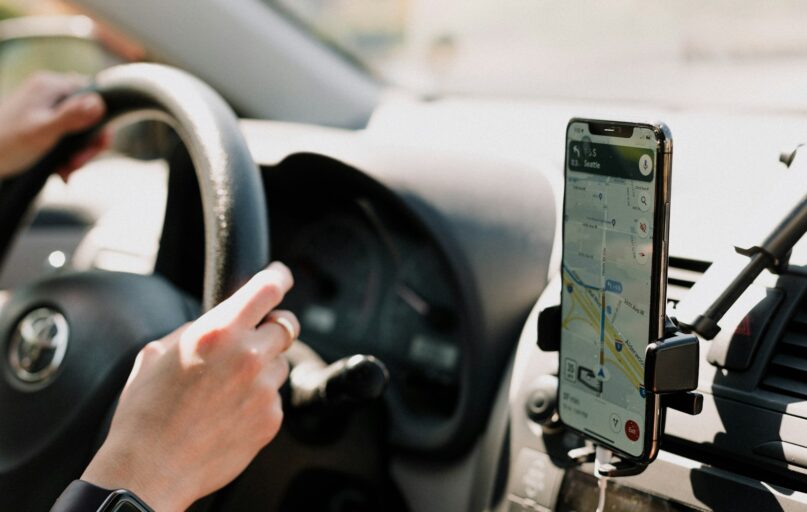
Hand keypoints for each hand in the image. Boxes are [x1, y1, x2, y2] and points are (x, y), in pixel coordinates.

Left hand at [0, 72, 109, 179]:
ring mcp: (46, 107)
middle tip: (78, 164)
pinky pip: (67, 136)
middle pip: (88, 115)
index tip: (98, 146)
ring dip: (78, 154)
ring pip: (79, 129)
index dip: (102, 123)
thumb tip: (100, 104)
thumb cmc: (7, 144)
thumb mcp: (43, 131)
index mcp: (51, 85)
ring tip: (67, 171)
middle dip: (88, 144)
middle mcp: (50, 92)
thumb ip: (71, 116)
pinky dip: (68, 155)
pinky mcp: (42, 122)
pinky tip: (61, 171)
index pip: (94, 95)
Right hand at [81, 262, 298, 510]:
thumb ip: (200, 328)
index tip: (281, 275)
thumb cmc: (146, 412)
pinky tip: (228, 413)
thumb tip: (223, 318)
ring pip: (280, 363)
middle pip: (285, 325)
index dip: (279, 277)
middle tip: (250, 339)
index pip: (268, 289)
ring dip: (263, 367)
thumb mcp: (159, 353)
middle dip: (270, 328)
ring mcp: (263, 389)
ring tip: (226, 388)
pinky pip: (274, 397)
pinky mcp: (271, 418)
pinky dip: (258, 400)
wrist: (150, 469)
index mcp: (219, 331)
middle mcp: (248, 356)